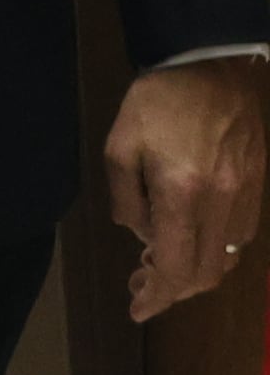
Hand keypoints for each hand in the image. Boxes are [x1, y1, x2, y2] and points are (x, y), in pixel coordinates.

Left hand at [104, 56, 267, 319]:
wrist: (213, 65)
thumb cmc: (158, 101)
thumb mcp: (120, 144)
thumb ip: (127, 198)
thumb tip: (143, 235)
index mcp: (183, 191)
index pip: (176, 265)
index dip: (157, 296)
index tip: (137, 309)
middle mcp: (223, 201)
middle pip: (207, 272)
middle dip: (174, 290)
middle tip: (142, 287)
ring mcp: (247, 195)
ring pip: (227, 258)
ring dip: (195, 272)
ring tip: (161, 265)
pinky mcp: (259, 186)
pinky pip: (240, 236)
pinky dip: (215, 250)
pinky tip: (191, 240)